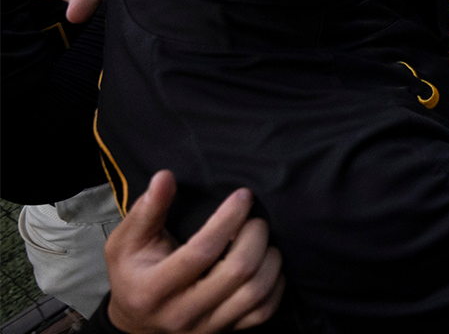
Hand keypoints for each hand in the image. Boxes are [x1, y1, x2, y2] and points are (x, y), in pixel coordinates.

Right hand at [105, 171, 284, 333]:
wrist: (136, 323)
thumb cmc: (133, 274)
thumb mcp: (126, 242)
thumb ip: (146, 211)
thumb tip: (164, 177)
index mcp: (154, 289)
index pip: (202, 252)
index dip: (228, 219)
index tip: (243, 196)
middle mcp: (182, 312)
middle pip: (239, 272)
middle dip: (256, 236)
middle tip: (255, 220)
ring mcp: (207, 327)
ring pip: (257, 293)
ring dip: (270, 259)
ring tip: (262, 241)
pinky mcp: (226, 333)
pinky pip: (264, 311)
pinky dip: (275, 285)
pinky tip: (266, 265)